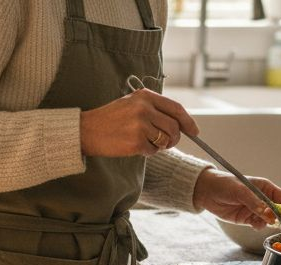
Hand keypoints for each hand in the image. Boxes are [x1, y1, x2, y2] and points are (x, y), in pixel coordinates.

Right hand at [79, 88, 198, 157]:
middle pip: (174, 127)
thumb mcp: (131, 104)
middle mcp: (144, 108)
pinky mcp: (135, 141)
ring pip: (165, 140)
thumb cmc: (109, 119)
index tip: (194, 131)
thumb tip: (179, 123)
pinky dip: (147, 152)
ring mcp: (140, 125)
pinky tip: (133, 146)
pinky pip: (153, 151)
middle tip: (167, 143)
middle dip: (174, 138)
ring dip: (160, 146)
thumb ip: (154, 109)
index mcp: (145, 96)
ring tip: (145, 142)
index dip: (188, 121)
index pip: (176, 108)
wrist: (86, 130)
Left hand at [193, 168, 280, 227]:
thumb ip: (255, 203)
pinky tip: (254, 225)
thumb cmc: (225, 185)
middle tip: (274, 221)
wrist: (207, 192)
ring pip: (269, 219)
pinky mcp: (247, 218)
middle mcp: (263, 199)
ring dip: (267, 222)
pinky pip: (259, 224)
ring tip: (260, 221)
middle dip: (279, 217)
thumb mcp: (241, 191)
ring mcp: (255, 209)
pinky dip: (259, 226)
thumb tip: (268, 214)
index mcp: (266, 187)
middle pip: (279, 211)